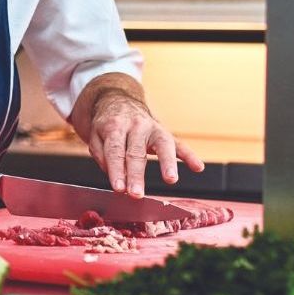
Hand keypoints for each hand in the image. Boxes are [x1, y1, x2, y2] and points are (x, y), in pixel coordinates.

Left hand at [84, 89, 204, 197]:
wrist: (119, 100)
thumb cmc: (108, 124)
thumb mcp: (95, 135)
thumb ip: (102, 155)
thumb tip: (115, 174)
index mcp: (115, 126)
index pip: (116, 151)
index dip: (117, 171)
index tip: (119, 188)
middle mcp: (136, 125)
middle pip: (136, 153)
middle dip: (136, 175)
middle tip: (136, 194)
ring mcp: (153, 128)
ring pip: (162, 145)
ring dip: (167, 163)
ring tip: (171, 179)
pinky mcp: (165, 133)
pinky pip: (180, 144)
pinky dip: (189, 155)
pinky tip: (197, 167)